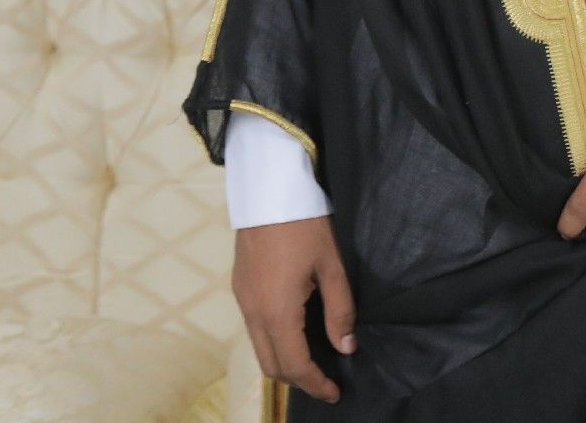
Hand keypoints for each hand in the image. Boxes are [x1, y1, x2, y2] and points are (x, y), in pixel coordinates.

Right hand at [233, 215, 353, 402]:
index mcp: (277, 312)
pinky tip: (295, 334)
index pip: (295, 365)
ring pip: (259, 349)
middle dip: (298, 380)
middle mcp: (253, 313)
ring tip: (313, 361)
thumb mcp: (332, 266)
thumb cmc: (306, 225)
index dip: (315, 384)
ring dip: (284, 362)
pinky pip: (254, 330)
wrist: (268, 191)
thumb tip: (345, 347)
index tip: (334, 393)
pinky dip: (273, 342)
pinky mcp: (239, 289)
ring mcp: (242, 302)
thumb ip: (340, 310)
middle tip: (325, 381)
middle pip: (271, 366)